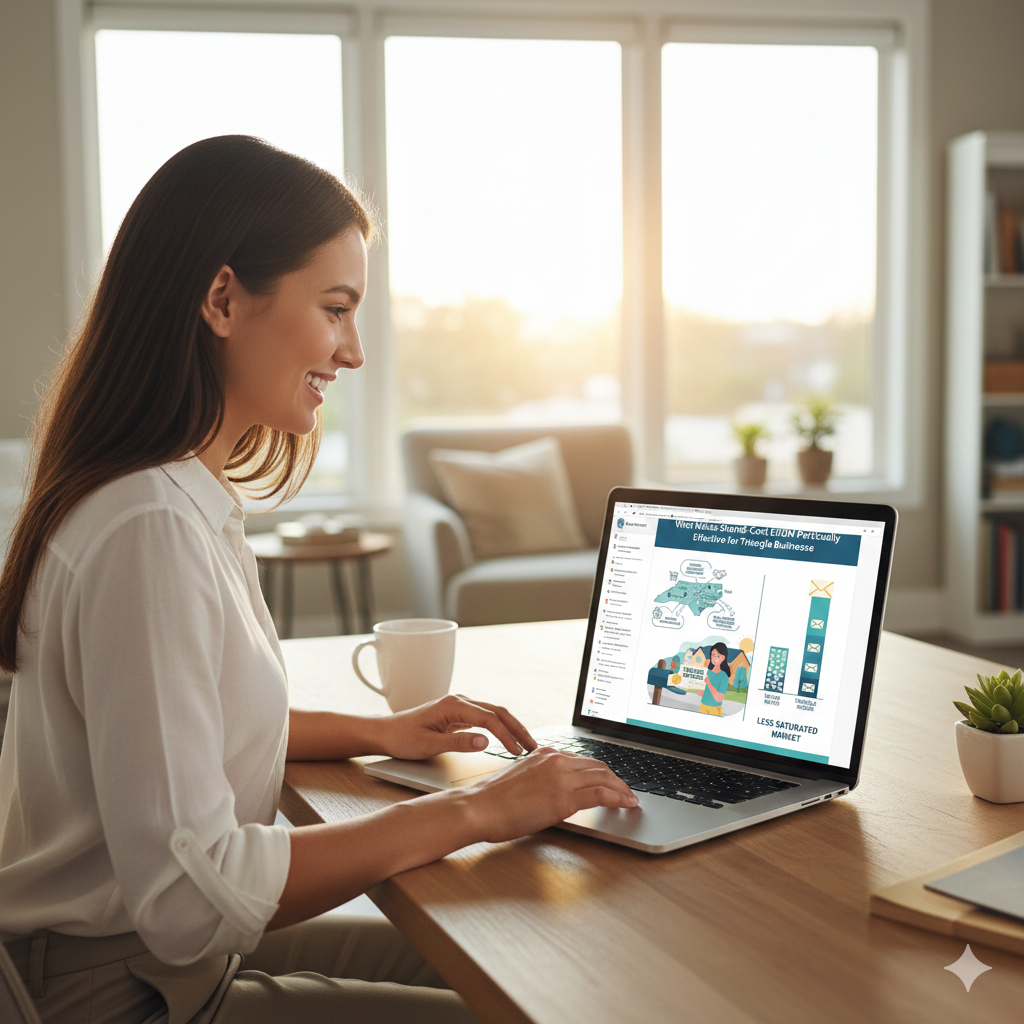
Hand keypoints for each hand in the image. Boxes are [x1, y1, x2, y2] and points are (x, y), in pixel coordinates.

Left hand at [376, 693, 537, 760]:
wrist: (386, 733)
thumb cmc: (403, 739)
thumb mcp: (429, 745)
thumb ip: (458, 743)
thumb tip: (485, 741)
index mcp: (454, 705)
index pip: (489, 719)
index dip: (507, 735)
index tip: (518, 752)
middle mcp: (460, 701)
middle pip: (498, 712)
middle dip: (517, 729)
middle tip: (533, 748)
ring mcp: (460, 706)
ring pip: (494, 714)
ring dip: (512, 727)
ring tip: (526, 745)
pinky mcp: (459, 715)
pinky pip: (486, 718)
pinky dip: (501, 728)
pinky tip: (509, 739)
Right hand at [463, 747, 638, 843]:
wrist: (479, 807)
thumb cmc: (493, 799)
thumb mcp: (522, 778)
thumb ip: (543, 778)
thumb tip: (558, 791)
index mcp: (545, 753)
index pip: (583, 760)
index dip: (601, 772)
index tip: (610, 781)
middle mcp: (555, 760)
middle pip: (598, 766)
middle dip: (616, 779)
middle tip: (626, 791)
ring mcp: (560, 778)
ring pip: (604, 778)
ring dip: (622, 789)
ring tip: (630, 799)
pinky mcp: (563, 799)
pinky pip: (600, 794)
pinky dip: (618, 798)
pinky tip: (625, 804)